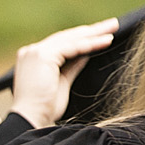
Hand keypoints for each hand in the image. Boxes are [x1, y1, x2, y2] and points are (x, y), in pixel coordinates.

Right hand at [7, 16, 121, 127]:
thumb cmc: (44, 108)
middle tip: (113, 24)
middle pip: (67, 37)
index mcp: (33, 58)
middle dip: (91, 31)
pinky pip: (71, 47)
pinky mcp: (43, 56)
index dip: (82, 38)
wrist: (30, 120)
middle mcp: (32, 51)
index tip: (101, 35)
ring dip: (94, 34)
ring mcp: (36, 52)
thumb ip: (72, 67)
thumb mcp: (62, 83)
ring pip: (70, 39)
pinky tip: (106, 41)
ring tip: (113, 28)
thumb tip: (86, 54)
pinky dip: (90, 44)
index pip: (62, 43)